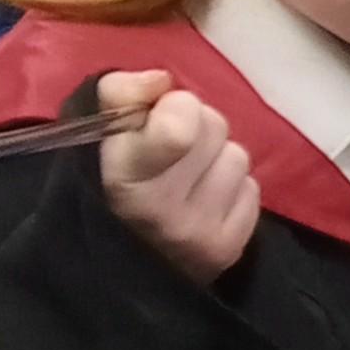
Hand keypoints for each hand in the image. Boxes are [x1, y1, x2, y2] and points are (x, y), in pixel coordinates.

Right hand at [97, 72, 258, 283]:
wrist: (117, 270)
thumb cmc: (105, 187)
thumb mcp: (97, 135)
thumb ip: (122, 93)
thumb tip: (162, 79)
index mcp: (124, 179)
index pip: (180, 126)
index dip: (175, 107)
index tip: (155, 116)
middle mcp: (165, 211)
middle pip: (214, 125)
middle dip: (195, 127)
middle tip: (171, 150)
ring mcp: (201, 234)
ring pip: (238, 155)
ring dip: (216, 158)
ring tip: (189, 177)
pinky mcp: (230, 250)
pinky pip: (252, 189)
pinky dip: (231, 189)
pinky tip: (205, 202)